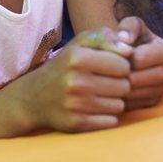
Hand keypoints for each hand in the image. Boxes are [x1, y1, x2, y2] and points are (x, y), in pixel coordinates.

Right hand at [14, 27, 132, 131]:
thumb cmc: (65, 66)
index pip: (124, 65)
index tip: (109, 67)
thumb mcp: (80, 43)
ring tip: (98, 95)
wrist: (34, 98)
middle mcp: (76, 81)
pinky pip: (111, 122)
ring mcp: (75, 104)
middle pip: (124, 86)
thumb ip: (106, 38)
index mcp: (78, 58)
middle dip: (119, 84)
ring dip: (113, 101)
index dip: (120, 66)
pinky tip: (93, 109)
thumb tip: (129, 50)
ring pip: (119, 105)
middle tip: (104, 83)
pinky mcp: (76, 123)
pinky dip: (106, 116)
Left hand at [115, 16, 162, 109]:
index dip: (119, 57)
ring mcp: (161, 90)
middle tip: (103, 68)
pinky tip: (110, 87)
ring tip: (106, 76)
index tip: (109, 53)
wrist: (127, 56)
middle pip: (134, 80)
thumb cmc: (127, 38)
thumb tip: (125, 40)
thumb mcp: (129, 26)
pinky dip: (118, 98)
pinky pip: (130, 105)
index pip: (138, 59)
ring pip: (131, 94)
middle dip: (116, 74)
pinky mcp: (151, 103)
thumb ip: (128, 27)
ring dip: (114, 87)